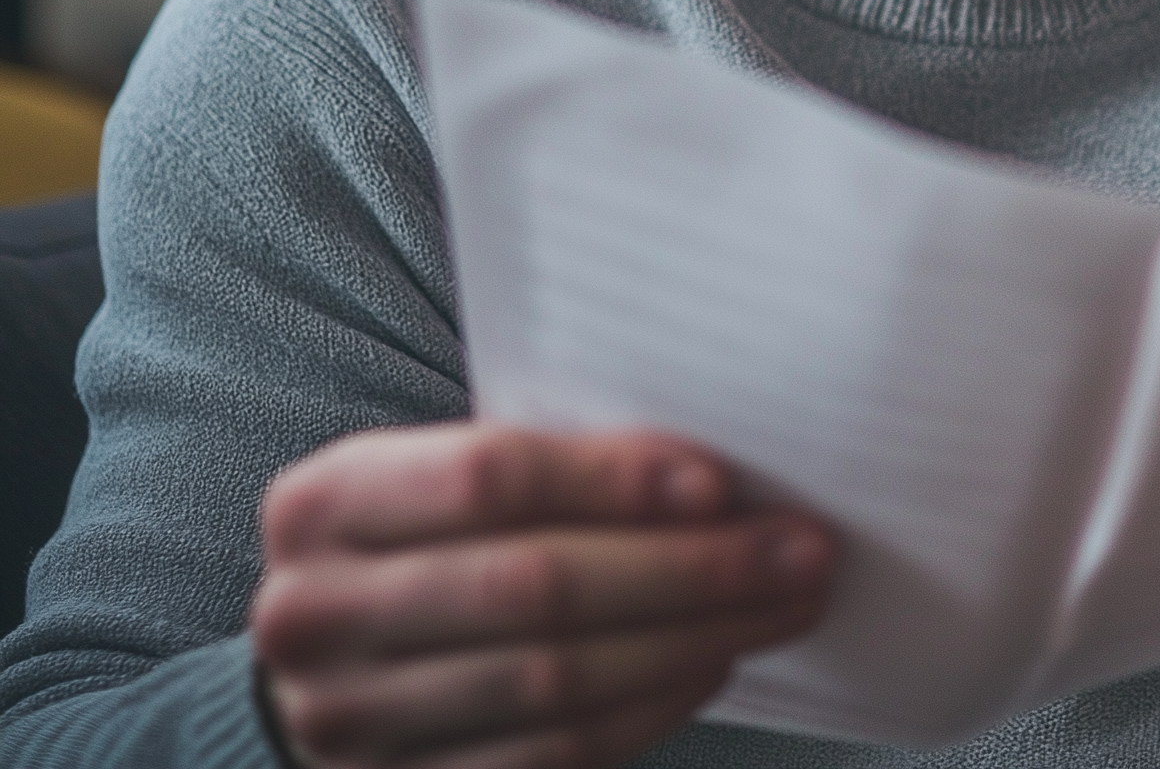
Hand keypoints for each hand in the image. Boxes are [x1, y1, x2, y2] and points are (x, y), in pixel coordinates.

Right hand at [250, 423, 834, 768]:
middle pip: (533, 586)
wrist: (327, 664)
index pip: (486, 476)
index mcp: (325, 502)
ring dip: (691, 641)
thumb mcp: (437, 473)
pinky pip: (551, 755)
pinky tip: (713, 664)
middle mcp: (313, 614)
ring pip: (554, 681)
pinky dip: (650, 709)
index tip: (720, 482)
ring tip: (780, 606)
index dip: (610, 479)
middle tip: (797, 550)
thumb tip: (711, 477)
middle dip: (686, 568)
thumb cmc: (424, 539)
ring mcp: (345, 723)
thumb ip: (543, 468)